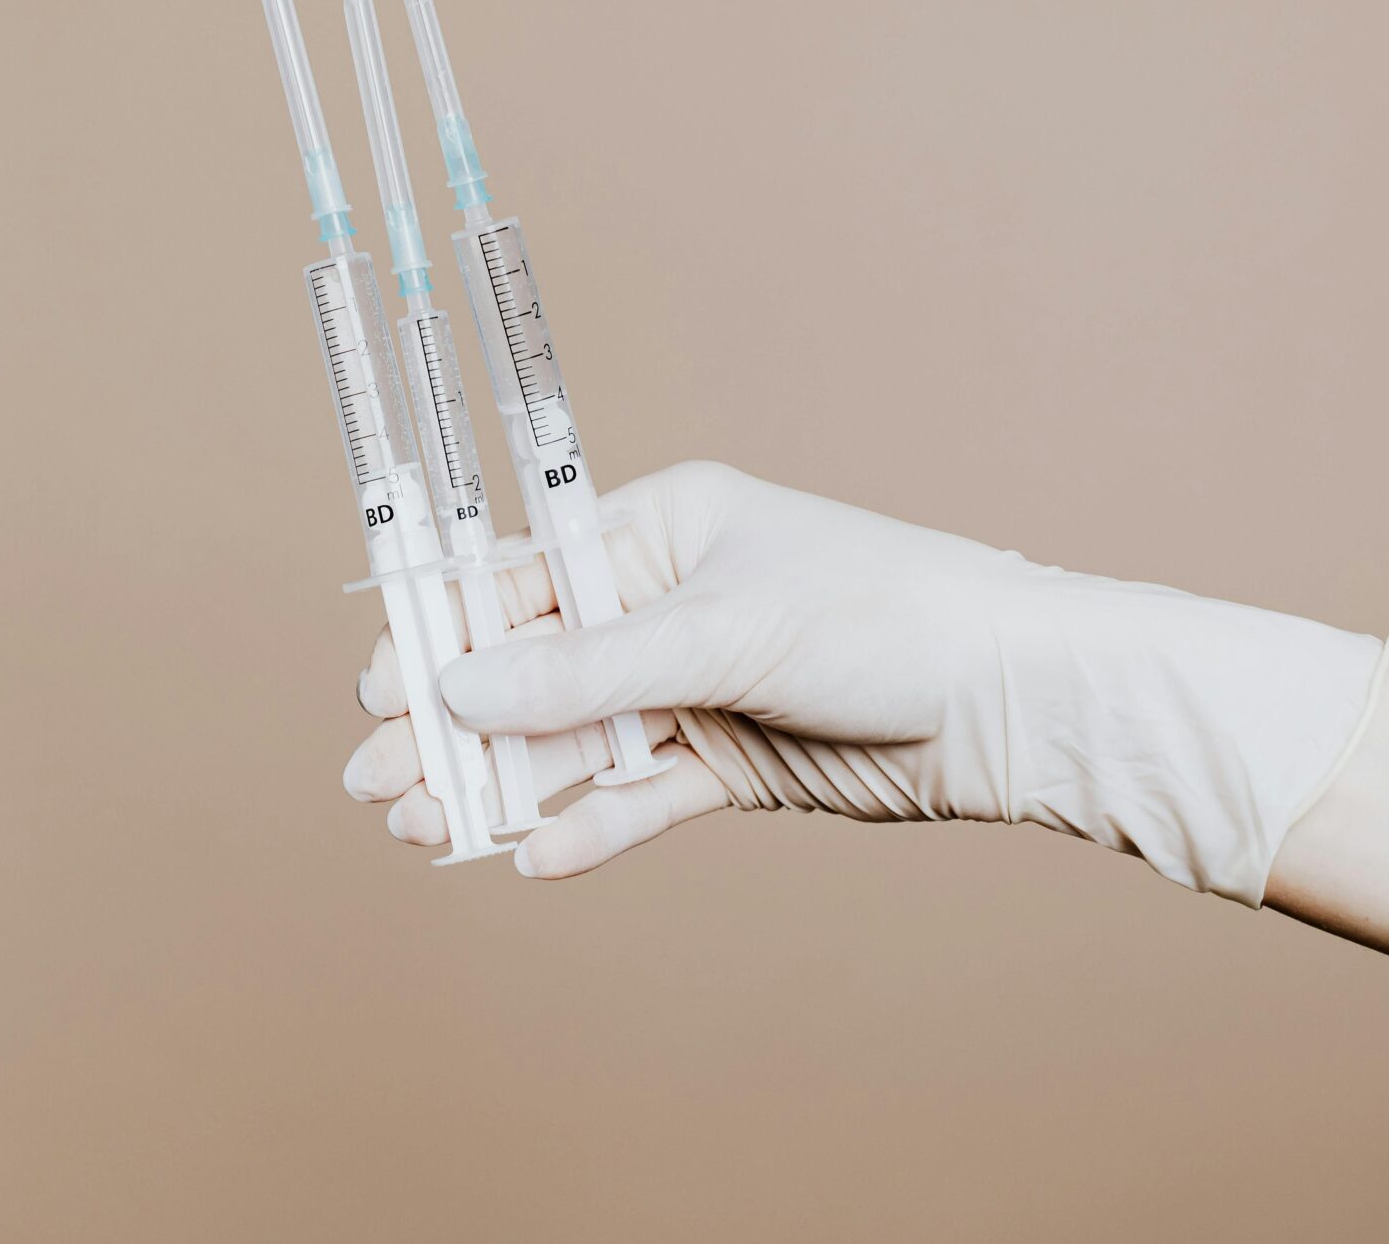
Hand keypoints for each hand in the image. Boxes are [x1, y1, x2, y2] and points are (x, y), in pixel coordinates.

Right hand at [343, 461, 1388, 901]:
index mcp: (654, 531)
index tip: (376, 689)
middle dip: (451, 725)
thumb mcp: (720, 632)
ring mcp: (692, 689)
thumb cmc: (879, 617)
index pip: (517, 577)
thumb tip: (458, 688)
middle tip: (377, 782)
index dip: (442, 635)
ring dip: (500, 784)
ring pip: (569, 741)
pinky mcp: (726, 766)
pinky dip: (584, 826)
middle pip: (529, 670)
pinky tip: (533, 857)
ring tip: (426, 830)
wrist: (1012, 701)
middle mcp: (662, 606)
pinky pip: (632, 798)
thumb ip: (585, 667)